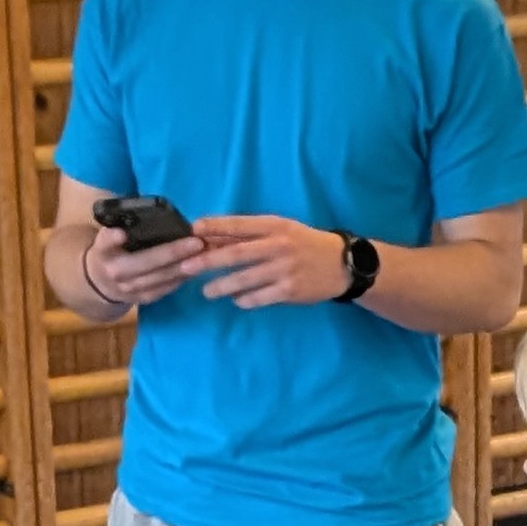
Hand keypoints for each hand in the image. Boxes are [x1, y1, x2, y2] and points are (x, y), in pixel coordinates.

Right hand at [81, 224, 203, 310]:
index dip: (113, 239)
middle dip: (172, 252)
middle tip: (196, 242)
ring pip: (159, 278)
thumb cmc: (112, 250)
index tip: (121, 233)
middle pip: (144, 262)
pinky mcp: (142, 299)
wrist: (100, 283)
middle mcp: (114, 271)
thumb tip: (151, 210)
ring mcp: (128, 288)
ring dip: (183, 266)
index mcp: (103, 250)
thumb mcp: (109, 236)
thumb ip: (123, 225)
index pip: (105, 242)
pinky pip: (164, 289)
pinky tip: (195, 268)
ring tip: (202, 254)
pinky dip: (181, 278)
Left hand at [184, 214, 352, 308]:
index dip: (214, 227)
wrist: (341, 264)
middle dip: (208, 261)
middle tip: (186, 267)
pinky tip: (236, 300)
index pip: (238, 225)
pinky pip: (259, 297)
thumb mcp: (281, 229)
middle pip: (236, 254)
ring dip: (221, 286)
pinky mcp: (290, 291)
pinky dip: (244, 300)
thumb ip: (250, 234)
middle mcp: (278, 246)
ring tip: (206, 291)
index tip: (192, 230)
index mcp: (274, 226)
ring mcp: (284, 270)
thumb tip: (213, 236)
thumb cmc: (304, 243)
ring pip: (244, 280)